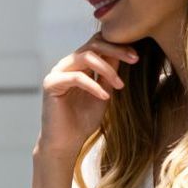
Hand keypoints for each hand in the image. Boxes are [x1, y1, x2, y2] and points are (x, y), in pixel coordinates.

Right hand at [37, 35, 140, 157]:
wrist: (66, 143)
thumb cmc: (84, 120)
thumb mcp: (104, 93)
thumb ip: (110, 74)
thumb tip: (125, 53)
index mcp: (79, 64)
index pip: (98, 43)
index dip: (118, 46)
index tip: (136, 56)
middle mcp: (67, 65)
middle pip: (93, 44)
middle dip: (116, 50)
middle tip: (134, 59)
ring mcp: (57, 72)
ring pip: (85, 56)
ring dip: (107, 69)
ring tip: (120, 85)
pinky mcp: (51, 84)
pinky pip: (76, 78)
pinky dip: (94, 86)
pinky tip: (105, 96)